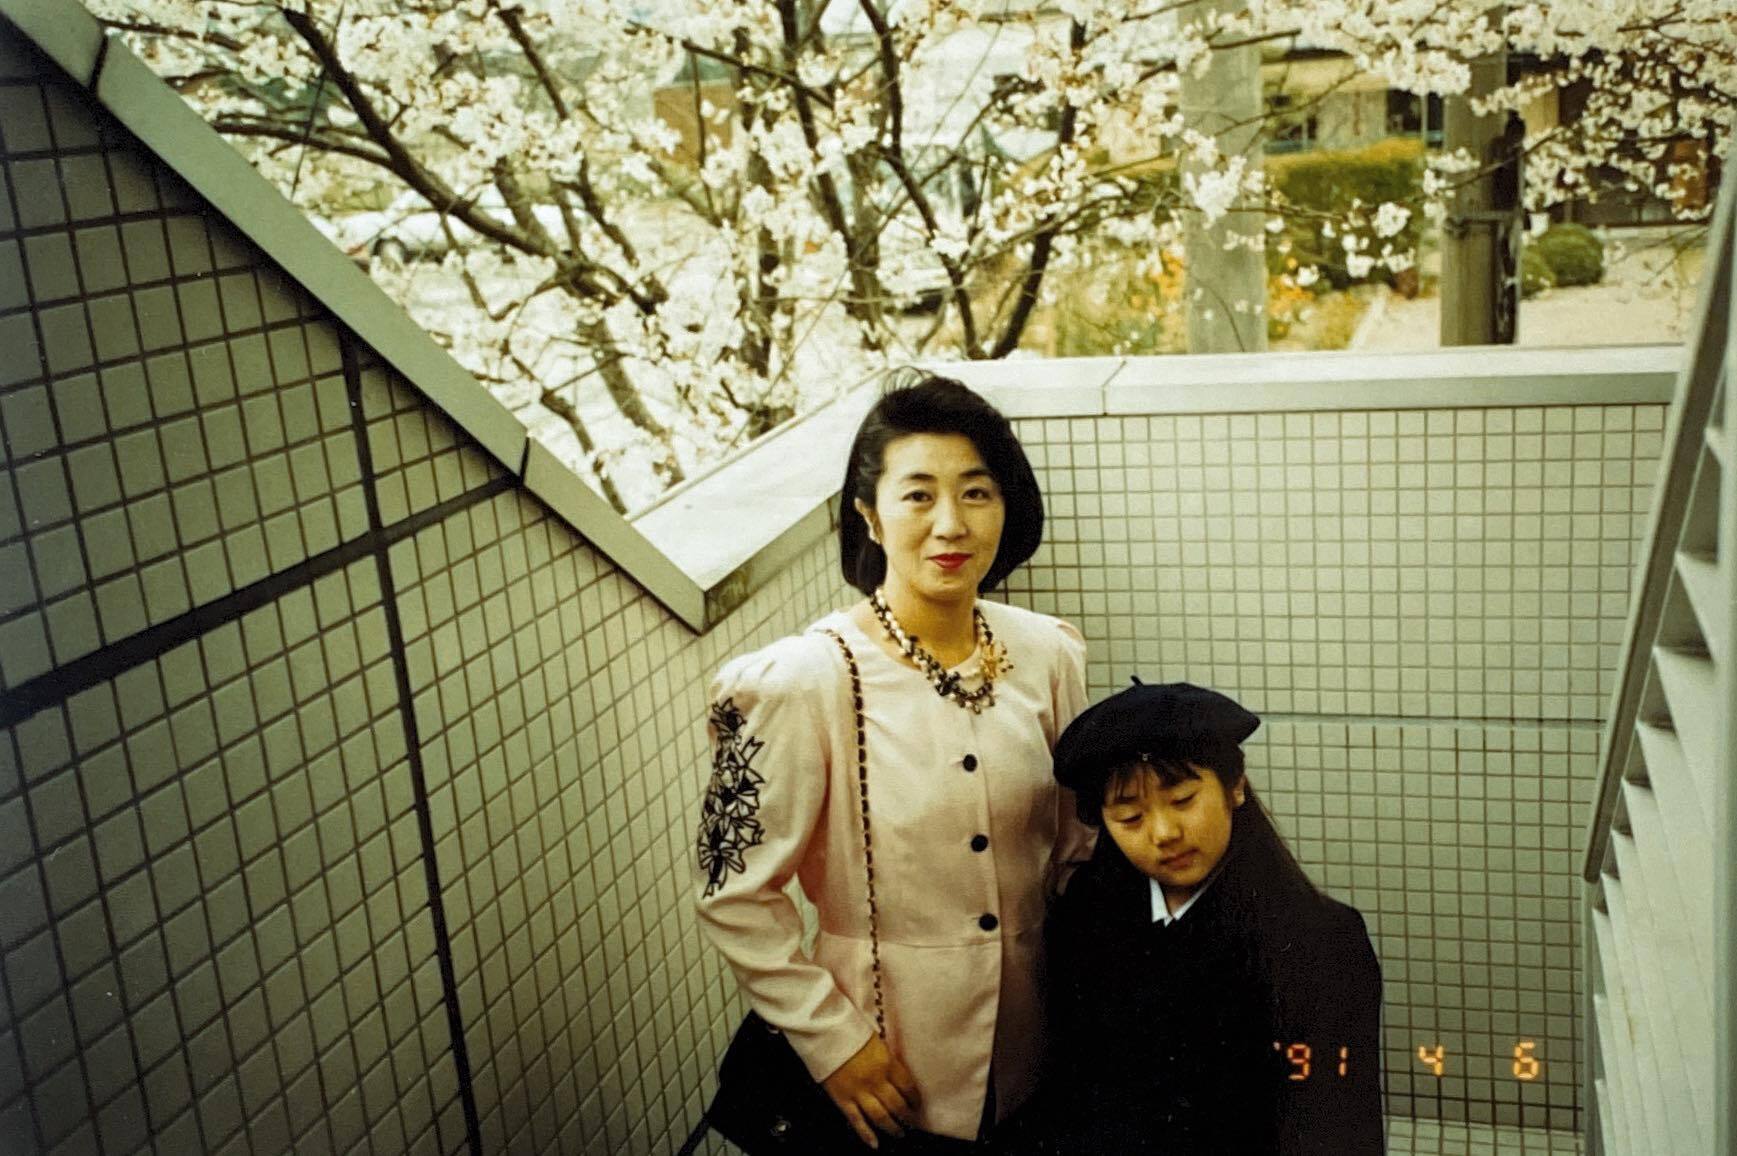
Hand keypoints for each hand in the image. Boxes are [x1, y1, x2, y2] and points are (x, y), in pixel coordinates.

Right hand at [821, 1034, 920, 1148]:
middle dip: (907, 1116)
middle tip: (912, 1123)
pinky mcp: (843, 1099)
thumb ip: (887, 1059)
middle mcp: (876, 1080)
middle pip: (897, 1105)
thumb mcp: (876, 1040)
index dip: (915, 1099)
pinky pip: (857, 1121)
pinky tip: (875, 1143)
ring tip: (899, 1133)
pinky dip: (866, 1134)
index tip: (918, 1105)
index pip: (908, 1087)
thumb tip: (898, 1074)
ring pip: (880, 1116)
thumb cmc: (849, 1030)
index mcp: (887, 1063)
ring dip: (892, 1127)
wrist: (824, 1031)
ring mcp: (859, 1091)